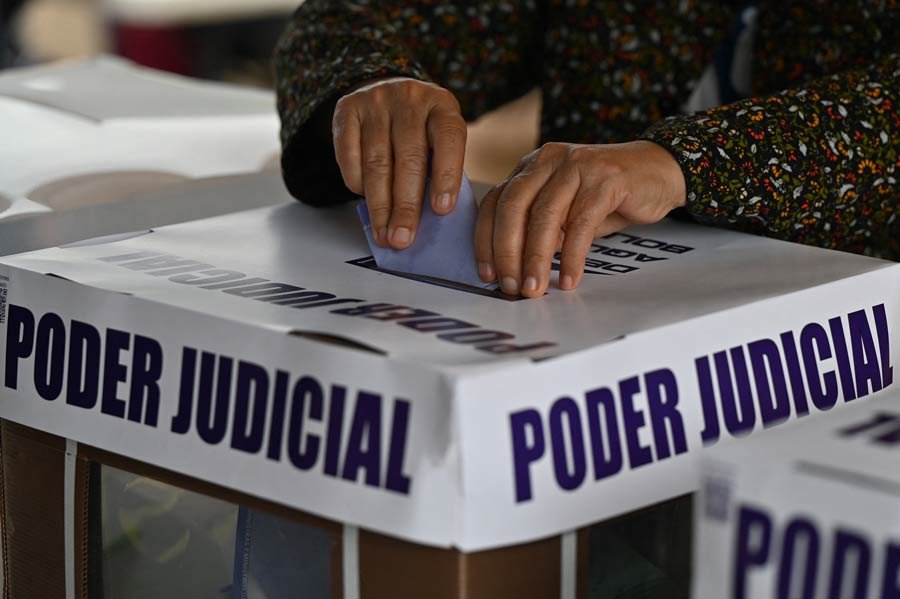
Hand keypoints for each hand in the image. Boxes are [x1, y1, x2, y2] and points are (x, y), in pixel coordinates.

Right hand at [332, 77, 467, 248]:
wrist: (386, 90)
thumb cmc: (420, 128)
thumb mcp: (439, 137)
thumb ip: (439, 167)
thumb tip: (431, 218)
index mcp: (442, 106)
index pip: (449, 140)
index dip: (447, 176)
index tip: (442, 210)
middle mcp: (409, 99)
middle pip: (409, 158)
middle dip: (406, 206)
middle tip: (403, 238)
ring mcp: (376, 101)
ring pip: (377, 162)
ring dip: (380, 205)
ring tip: (383, 233)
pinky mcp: (347, 109)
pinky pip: (349, 155)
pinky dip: (357, 183)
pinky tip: (364, 199)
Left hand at [475, 140, 686, 297]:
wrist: (660, 171)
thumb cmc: (607, 196)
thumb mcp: (566, 211)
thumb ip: (540, 230)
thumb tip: (512, 269)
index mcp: (532, 166)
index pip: (495, 201)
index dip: (485, 239)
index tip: (486, 274)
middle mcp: (549, 160)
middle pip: (513, 207)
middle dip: (507, 252)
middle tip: (510, 287)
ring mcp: (577, 165)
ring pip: (545, 216)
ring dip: (536, 258)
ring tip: (534, 289)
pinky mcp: (607, 179)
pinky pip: (582, 223)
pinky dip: (573, 256)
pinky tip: (570, 279)